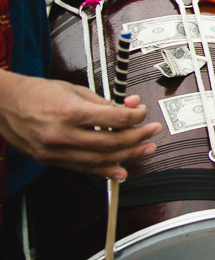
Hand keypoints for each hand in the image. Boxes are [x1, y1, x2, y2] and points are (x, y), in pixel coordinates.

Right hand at [0, 72, 159, 179]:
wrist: (4, 105)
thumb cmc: (38, 93)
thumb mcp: (74, 90)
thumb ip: (103, 103)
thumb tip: (130, 108)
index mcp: (70, 113)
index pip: (114, 120)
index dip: (135, 117)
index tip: (143, 113)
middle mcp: (62, 135)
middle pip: (110, 143)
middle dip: (137, 138)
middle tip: (153, 131)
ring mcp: (55, 151)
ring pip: (99, 160)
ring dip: (127, 156)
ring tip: (146, 150)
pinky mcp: (50, 161)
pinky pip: (82, 168)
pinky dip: (104, 171)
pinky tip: (121, 170)